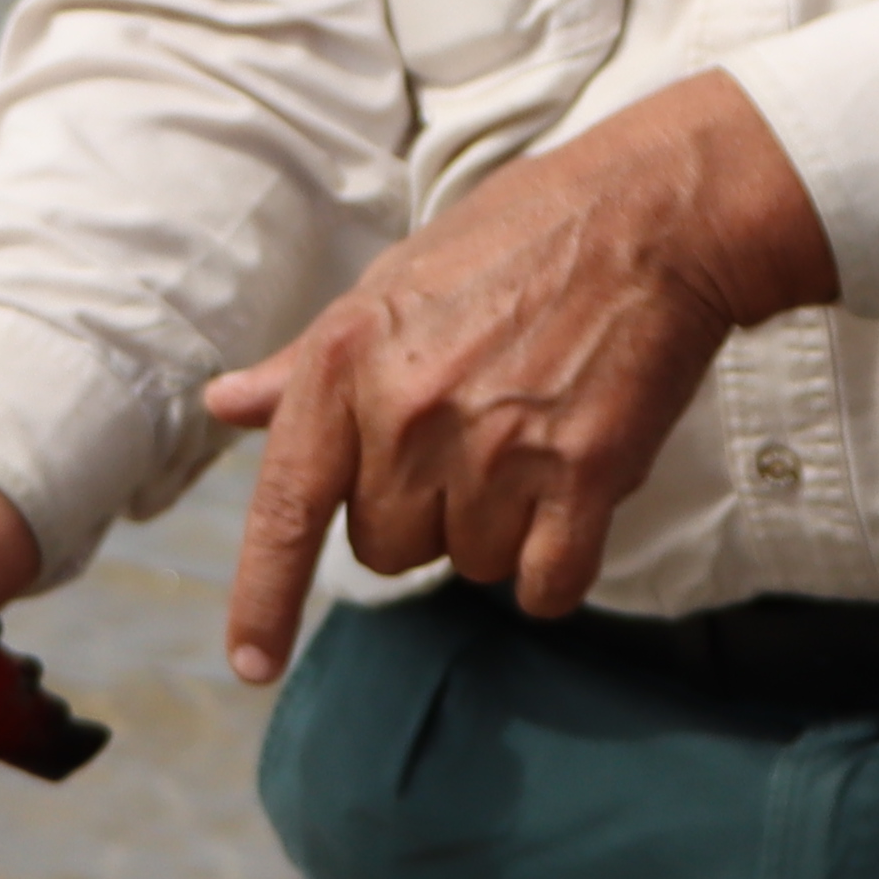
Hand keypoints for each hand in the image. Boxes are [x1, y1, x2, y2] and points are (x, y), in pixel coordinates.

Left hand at [200, 71, 832, 681]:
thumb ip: (305, 366)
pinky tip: (575, 491)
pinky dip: (559, 563)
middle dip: (423, 512)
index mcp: (345, 361)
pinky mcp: (581, 475)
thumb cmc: (516, 241)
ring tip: (533, 432)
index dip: (263, 597)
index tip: (254, 663)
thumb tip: (227, 404)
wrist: (650, 215)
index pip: (284, 508)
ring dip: (500, 525)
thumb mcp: (388, 286)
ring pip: (469, 564)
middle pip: (384, 550)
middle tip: (475, 428)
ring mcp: (495, 449)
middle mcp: (407, 413)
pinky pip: (546, 583)